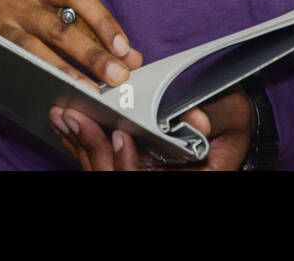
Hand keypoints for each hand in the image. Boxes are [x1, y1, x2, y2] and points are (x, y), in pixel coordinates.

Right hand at [0, 0, 141, 87]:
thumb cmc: (24, 18)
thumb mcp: (57, 15)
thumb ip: (93, 33)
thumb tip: (132, 58)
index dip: (103, 21)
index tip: (123, 48)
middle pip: (60, 26)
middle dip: (92, 53)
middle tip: (117, 76)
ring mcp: (0, 22)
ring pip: (37, 48)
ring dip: (68, 71)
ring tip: (90, 91)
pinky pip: (18, 63)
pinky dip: (42, 77)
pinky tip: (58, 91)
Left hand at [50, 84, 254, 169]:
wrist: (225, 118)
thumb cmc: (229, 118)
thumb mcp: (229, 115)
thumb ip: (212, 117)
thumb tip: (194, 119)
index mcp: (189, 178)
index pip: (148, 180)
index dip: (130, 164)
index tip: (120, 135)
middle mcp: (160, 179)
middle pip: (116, 177)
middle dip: (94, 149)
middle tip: (76, 117)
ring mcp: (140, 171)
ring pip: (101, 170)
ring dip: (80, 143)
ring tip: (64, 114)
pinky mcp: (125, 160)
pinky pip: (97, 158)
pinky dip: (80, 141)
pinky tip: (67, 119)